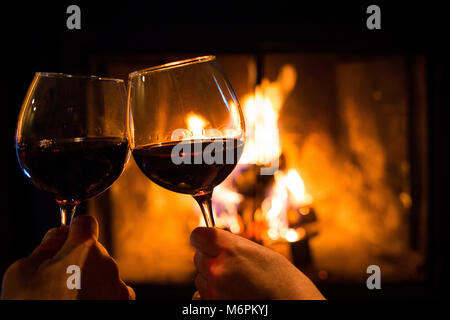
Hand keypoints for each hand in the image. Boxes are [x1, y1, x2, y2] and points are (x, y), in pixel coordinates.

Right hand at [1, 215, 134, 299]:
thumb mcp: (21, 272)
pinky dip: (100, 297)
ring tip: (68, 300)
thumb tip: (58, 236)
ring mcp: (119, 287)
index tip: (65, 240)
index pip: (85, 223)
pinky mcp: (125, 305)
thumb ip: (45, 247)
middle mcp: (108, 264)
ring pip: (103, 274)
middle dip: (79, 261)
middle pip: (94, 251)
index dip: (72, 230)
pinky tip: (82, 305)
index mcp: (83, 249)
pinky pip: (112, 292)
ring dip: (90, 281)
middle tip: (57, 281)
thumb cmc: (33, 307)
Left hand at [190, 227, 324, 299]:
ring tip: (237, 284)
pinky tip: (230, 295)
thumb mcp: (257, 252)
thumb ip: (230, 246)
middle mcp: (217, 269)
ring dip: (212, 279)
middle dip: (210, 260)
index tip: (209, 244)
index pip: (197, 236)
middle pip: (198, 258)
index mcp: (228, 248)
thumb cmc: (280, 278)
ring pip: (200, 279)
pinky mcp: (214, 306)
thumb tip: (211, 244)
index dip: (203, 239)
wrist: (292, 304)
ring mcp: (214, 291)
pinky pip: (201, 297)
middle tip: (232, 267)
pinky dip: (211, 295)